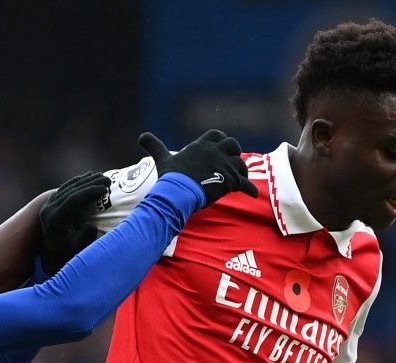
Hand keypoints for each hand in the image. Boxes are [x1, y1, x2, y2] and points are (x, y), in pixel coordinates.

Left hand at [37, 171, 109, 272]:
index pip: (73, 200)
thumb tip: (91, 225)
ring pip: (68, 187)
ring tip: (102, 176)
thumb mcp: (77, 250)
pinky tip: (89, 177)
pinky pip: (65, 188)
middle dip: (90, 183)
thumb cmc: (68, 254)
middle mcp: (48, 209)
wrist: (51, 255)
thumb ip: (84, 238)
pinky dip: (78, 181)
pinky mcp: (50, 202)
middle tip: (107, 179)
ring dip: (85, 180)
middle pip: (71, 190)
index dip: (89, 192)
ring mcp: (48, 204)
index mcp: (54, 220)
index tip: (105, 189)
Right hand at [137, 130, 257, 204]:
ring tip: (242, 179)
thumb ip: (154, 146)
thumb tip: (142, 136)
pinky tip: (253, 195)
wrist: (177, 193)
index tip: (222, 148)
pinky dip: (250, 189)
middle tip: (233, 162)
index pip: (216, 135)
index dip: (221, 140)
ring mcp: (224, 166)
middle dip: (234, 152)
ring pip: (241, 163)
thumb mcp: (162, 159)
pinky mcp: (230, 181)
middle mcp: (215, 152)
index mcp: (201, 146)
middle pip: (232, 144)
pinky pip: (245, 184)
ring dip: (242, 171)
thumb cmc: (170, 177)